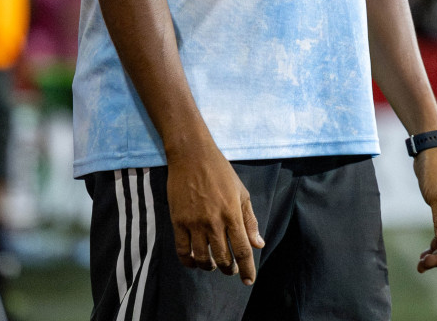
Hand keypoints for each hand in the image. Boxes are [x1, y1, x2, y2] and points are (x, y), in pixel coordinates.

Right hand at [166, 136, 263, 284]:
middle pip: (223, 258)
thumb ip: (250, 220)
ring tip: (213, 266)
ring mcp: (195, 223)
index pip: (242, 251)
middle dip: (230, 270)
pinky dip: (189, 262)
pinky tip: (194, 262)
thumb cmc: (220, 172)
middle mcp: (214, 222)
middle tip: (231, 270)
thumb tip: (258, 244)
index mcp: (233, 215)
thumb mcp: (241, 193)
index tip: (249, 281)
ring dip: (210, 267)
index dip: (248, 269)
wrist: (192, 156)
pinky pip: (183, 250)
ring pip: (203, 258)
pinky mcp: (178, 221)